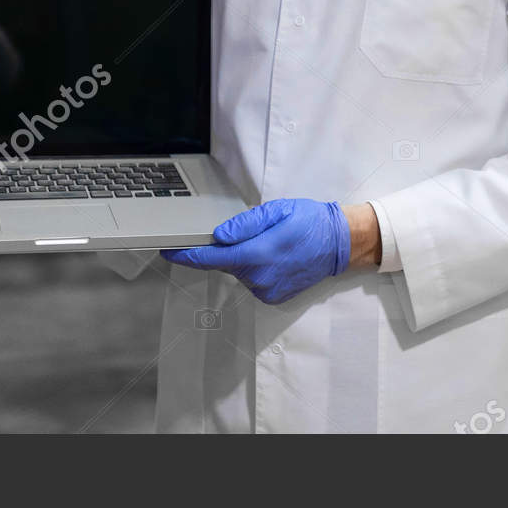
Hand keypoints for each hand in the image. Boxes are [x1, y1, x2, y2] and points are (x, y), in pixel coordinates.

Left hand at [160, 198, 350, 303]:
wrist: (339, 244)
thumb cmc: (309, 221)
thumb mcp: (277, 211)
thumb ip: (245, 225)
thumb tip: (218, 237)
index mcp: (259, 254)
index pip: (212, 258)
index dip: (187, 256)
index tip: (169, 251)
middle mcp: (260, 278)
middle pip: (225, 264)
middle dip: (224, 249)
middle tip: (248, 231)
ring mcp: (267, 290)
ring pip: (238, 272)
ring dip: (242, 258)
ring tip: (268, 242)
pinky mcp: (273, 297)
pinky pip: (251, 280)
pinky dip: (254, 268)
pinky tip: (272, 256)